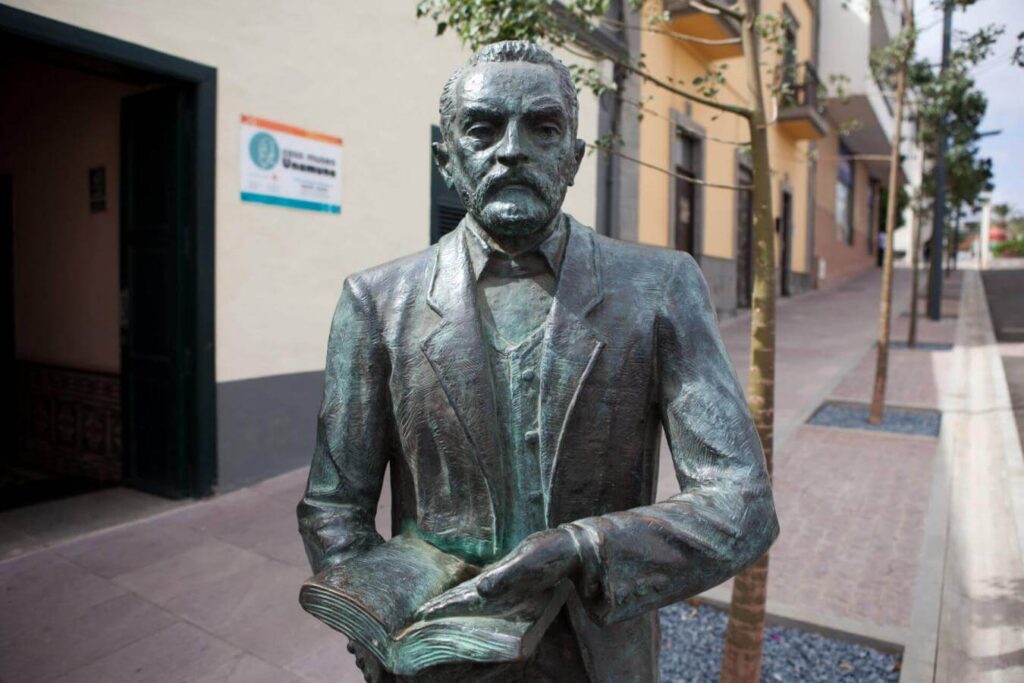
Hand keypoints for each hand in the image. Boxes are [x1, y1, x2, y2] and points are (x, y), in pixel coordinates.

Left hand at [413, 529, 580, 621]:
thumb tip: (479, 588)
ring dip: (453, 601)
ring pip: (471, 596)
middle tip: (417, 615)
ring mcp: (503, 583)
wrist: (570, 548)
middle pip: (463, 601)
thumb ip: (505, 576)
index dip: (442, 608)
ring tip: (434, 607)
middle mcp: (498, 589)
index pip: (463, 601)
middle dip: (442, 608)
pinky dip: (469, 591)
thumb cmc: (550, 554)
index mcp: (498, 589)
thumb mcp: (527, 562)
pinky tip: (465, 592)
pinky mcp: (508, 574)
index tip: (420, 615)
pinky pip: (482, 587)